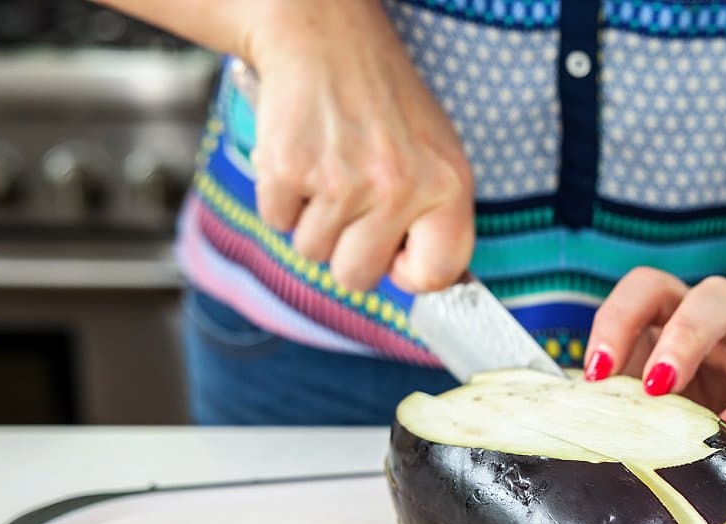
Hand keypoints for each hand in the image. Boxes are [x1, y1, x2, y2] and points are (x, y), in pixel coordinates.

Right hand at [242, 0, 473, 292]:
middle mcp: (399, 188)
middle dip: (347, 250)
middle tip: (352, 202)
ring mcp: (341, 182)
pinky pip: (277, 223)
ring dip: (313, 220)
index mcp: (448, 186)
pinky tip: (303, 157)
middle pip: (358, 278)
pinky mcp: (289, 170)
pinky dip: (282, 197)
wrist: (325, 37)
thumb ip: (436, 219)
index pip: (437, 276)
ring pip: (313, 252)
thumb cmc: (384, 103)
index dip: (409, 272)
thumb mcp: (436, 155)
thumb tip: (425, 284)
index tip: (397, 252)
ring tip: (330, 168)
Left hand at [584, 267, 725, 468]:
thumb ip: (616, 404)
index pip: (646, 291)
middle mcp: (725, 324)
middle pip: (713, 298)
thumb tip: (572, 429)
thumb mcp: (641, 399)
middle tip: (658, 386)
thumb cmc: (676, 402)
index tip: (595, 374)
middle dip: (685, 337)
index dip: (618, 321)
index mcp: (673, 314)